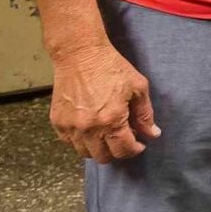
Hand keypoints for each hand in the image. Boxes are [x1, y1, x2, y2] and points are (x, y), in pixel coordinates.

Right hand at [50, 39, 158, 162]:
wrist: (80, 54)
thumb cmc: (111, 67)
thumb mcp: (137, 87)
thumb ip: (145, 114)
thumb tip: (153, 134)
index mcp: (111, 120)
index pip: (123, 151)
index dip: (134, 149)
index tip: (139, 143)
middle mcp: (89, 128)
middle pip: (103, 157)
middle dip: (117, 151)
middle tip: (123, 137)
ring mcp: (70, 126)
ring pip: (85, 153)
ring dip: (98, 148)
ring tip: (106, 133)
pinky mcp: (57, 122)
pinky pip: (69, 143)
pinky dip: (80, 141)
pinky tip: (89, 129)